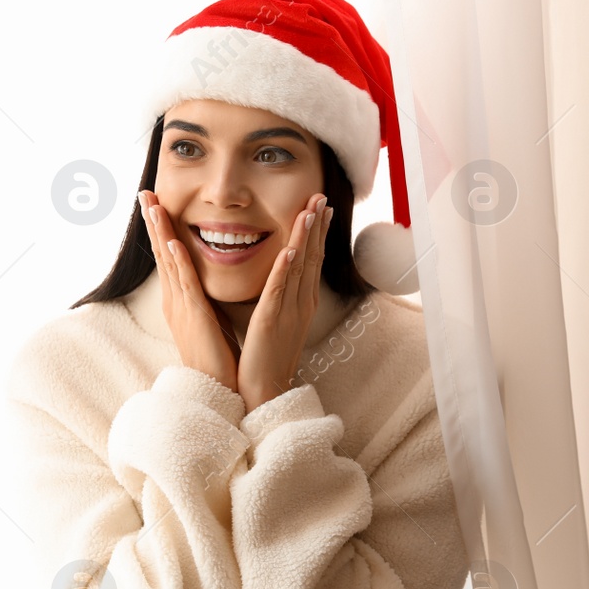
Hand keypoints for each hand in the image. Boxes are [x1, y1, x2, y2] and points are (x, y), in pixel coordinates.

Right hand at [141, 189, 239, 392]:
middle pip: (161, 252)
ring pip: (169, 262)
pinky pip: (185, 283)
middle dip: (153, 222)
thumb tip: (204, 282)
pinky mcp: (194, 315)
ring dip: (160, 232)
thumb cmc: (216, 356)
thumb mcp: (208, 318)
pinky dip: (177, 261)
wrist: (214, 386)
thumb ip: (203, 298)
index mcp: (179, 299)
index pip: (168, 256)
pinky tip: (172, 242)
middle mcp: (175, 299)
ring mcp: (181, 306)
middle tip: (145, 193)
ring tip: (153, 206)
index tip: (155, 204)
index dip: (161, 229)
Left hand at [236, 194, 331, 412]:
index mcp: (302, 302)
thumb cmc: (269, 358)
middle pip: (312, 257)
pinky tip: (289, 249)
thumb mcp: (281, 321)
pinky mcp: (270, 320)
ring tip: (310, 211)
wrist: (265, 390)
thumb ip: (284, 297)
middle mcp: (301, 303)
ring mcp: (289, 311)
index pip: (313, 260)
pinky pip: (279, 290)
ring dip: (305, 238)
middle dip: (316, 226)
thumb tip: (284, 277)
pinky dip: (285, 268)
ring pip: (299, 268)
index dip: (318, 233)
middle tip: (321, 197)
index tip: (322, 208)